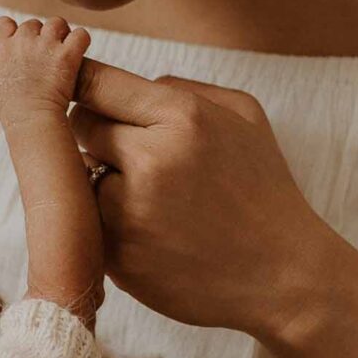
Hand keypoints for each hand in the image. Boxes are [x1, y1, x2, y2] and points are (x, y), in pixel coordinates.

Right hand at [0, 15, 89, 122]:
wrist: (32, 122)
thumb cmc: (5, 108)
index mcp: (0, 45)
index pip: (4, 23)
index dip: (12, 33)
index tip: (18, 49)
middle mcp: (22, 40)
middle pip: (32, 24)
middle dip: (37, 37)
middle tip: (41, 56)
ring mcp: (46, 46)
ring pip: (57, 24)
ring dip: (60, 34)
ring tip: (59, 51)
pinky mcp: (68, 55)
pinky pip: (80, 35)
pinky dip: (81, 41)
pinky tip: (76, 52)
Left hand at [64, 58, 356, 337]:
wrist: (284, 276)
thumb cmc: (263, 190)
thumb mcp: (243, 116)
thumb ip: (182, 88)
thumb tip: (123, 87)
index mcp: (184, 118)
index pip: (95, 82)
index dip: (79, 81)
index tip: (72, 83)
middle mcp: (151, 161)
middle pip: (78, 124)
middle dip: (94, 130)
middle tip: (125, 147)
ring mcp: (130, 213)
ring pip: (78, 174)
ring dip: (97, 177)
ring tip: (148, 193)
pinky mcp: (118, 256)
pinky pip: (87, 219)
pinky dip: (105, 219)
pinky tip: (149, 227)